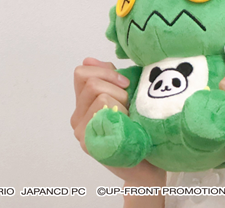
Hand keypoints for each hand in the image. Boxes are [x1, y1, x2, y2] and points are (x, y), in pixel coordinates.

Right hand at [70, 57, 165, 185]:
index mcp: (83, 105)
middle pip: (92, 83)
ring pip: (101, 96)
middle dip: (118, 88)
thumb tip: (89, 59)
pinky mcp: (90, 143)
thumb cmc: (138, 129)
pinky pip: (105, 112)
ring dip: (123, 102)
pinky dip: (122, 113)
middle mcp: (77, 118)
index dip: (105, 71)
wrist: (146, 165)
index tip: (125, 82)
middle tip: (129, 104)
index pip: (81, 73)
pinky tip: (128, 125)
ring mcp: (82, 132)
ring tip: (129, 117)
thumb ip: (109, 79)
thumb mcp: (125, 97)